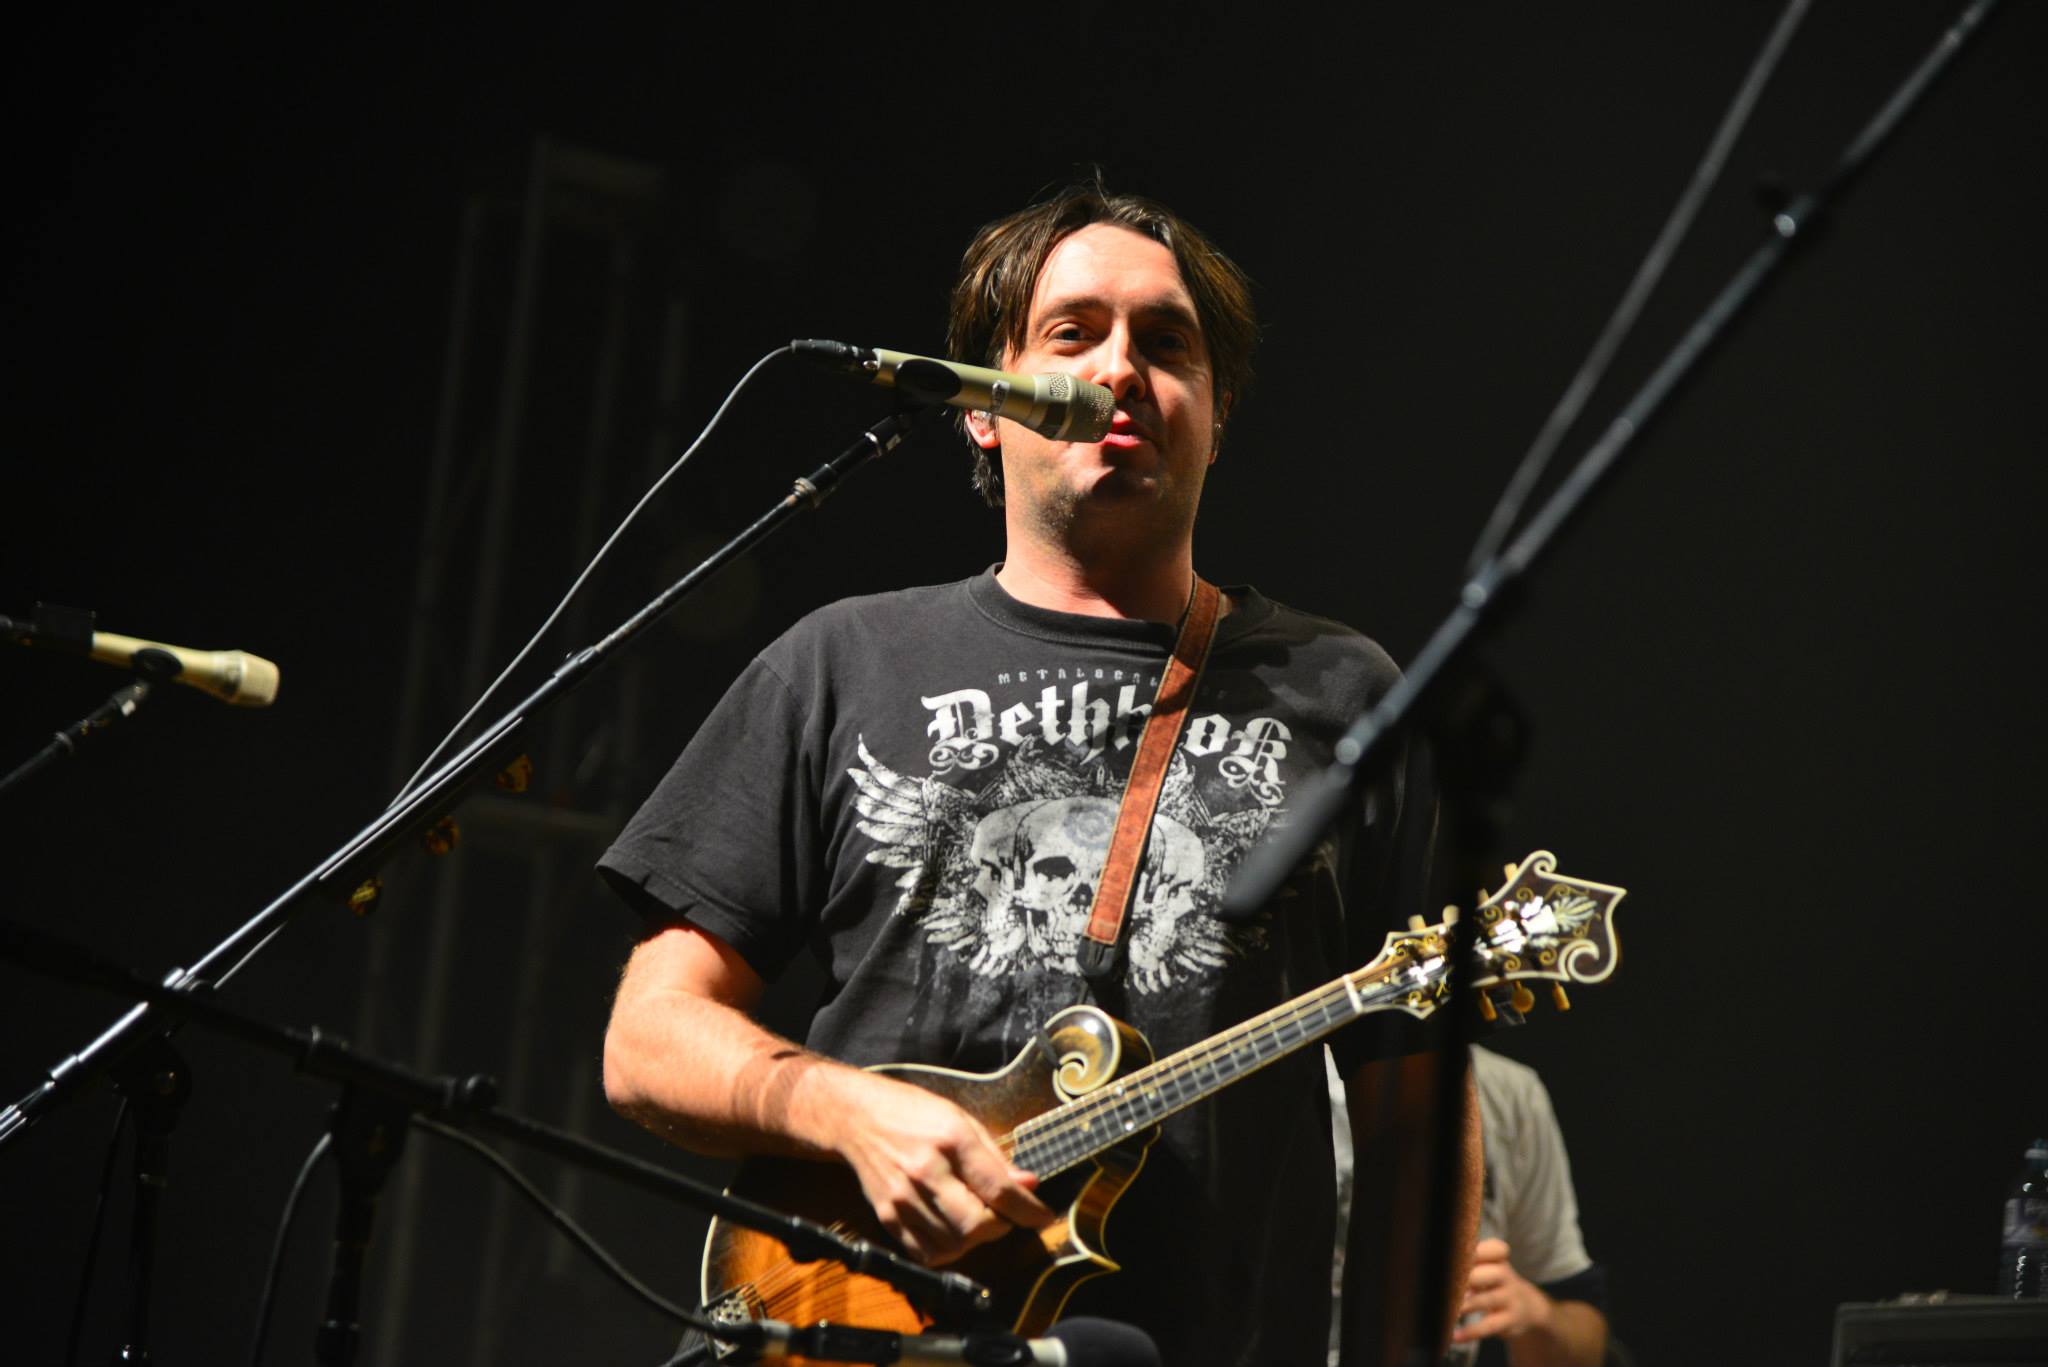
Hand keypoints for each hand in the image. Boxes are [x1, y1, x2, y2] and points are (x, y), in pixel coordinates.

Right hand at [806, 1068, 1053, 1265]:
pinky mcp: (887, 1216)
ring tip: (976, 1218)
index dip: (1028, 1210)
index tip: (1043, 1217)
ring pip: (954, 1245)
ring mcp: (902, 1198)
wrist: (855, 1117)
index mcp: (950, 1140)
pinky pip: (926, 1253)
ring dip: (975, 1240)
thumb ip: (995, 1157)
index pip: (998, 1189)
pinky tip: (952, 1230)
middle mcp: (925, 1171)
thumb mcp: (961, 1120)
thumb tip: (1029, 1184)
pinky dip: (948, 1250)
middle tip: (1003, 1214)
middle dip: (1000, 1226)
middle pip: (976, 1225)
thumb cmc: (912, 1113)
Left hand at [1452, 1238, 1553, 1343]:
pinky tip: (1455, 1336)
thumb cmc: (1495, 1282)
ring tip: (1450, 1309)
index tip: (1459, 1254)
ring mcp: (1510, 1299)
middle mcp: (1507, 1277)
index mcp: (1499, 1260)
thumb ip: (1468, 1264)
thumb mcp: (1488, 1268)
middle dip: (1471, 1277)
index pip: (1497, 1249)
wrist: (1529, 1307)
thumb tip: (1437, 1267)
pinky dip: (1472, 1332)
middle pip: (1494, 1273)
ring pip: (1489, 1300)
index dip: (1481, 1251)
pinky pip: (1490, 1326)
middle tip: (1449, 1283)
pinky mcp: (1509, 1321)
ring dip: (1467, 1305)